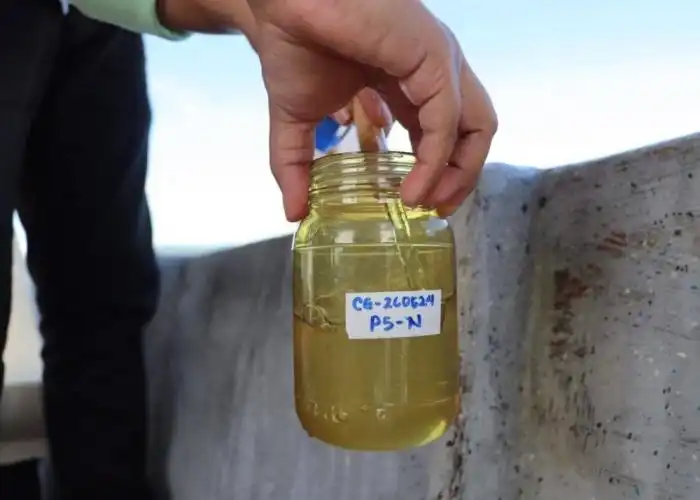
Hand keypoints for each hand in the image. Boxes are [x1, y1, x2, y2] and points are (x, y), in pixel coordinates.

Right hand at [249, 0, 496, 220]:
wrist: (280, 3)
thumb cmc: (293, 44)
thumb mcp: (297, 121)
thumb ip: (298, 166)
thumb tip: (294, 213)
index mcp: (411, 81)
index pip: (445, 133)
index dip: (438, 172)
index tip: (417, 203)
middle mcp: (435, 70)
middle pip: (475, 132)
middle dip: (460, 177)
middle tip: (433, 209)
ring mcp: (440, 61)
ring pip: (477, 127)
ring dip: (458, 174)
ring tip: (427, 204)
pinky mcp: (434, 56)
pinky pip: (447, 121)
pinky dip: (436, 161)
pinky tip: (413, 189)